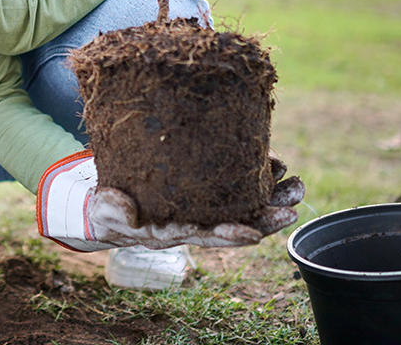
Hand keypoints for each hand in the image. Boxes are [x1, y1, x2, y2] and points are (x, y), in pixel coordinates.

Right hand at [37, 151, 303, 251]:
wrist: (110, 209)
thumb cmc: (108, 213)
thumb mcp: (105, 211)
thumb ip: (113, 210)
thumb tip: (124, 207)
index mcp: (173, 232)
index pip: (207, 237)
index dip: (231, 235)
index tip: (255, 232)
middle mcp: (195, 223)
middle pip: (237, 225)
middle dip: (267, 217)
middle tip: (293, 205)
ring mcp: (203, 209)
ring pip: (244, 208)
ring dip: (271, 199)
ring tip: (295, 185)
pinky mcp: (204, 193)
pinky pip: (236, 189)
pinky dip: (255, 178)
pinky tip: (273, 164)